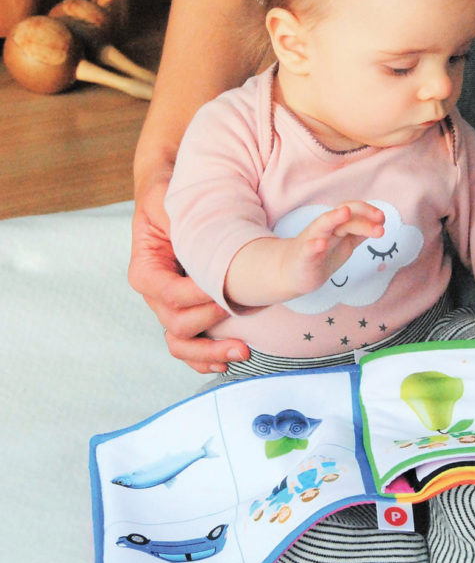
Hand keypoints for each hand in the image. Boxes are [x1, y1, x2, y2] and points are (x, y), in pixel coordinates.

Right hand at [129, 173, 249, 372]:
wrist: (173, 204)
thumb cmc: (169, 200)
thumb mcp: (167, 201)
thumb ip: (175, 219)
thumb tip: (193, 234)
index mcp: (146, 271)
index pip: (169, 293)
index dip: (197, 296)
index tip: (225, 289)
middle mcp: (156, 295)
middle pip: (176, 325)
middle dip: (210, 326)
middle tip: (241, 320)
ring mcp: (172, 309)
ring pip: (182, 343)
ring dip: (209, 352)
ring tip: (241, 352)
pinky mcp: (189, 314)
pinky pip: (191, 345)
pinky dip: (206, 358)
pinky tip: (227, 362)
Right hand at [224, 202, 384, 306]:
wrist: (292, 273)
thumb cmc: (321, 256)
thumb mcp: (344, 242)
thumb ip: (359, 232)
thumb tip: (380, 223)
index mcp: (336, 226)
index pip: (353, 211)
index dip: (368, 212)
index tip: (382, 218)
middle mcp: (325, 229)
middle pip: (343, 216)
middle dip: (361, 216)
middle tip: (380, 220)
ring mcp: (312, 241)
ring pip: (322, 225)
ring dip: (333, 218)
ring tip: (344, 212)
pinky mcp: (303, 257)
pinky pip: (307, 249)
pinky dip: (313, 245)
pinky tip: (321, 244)